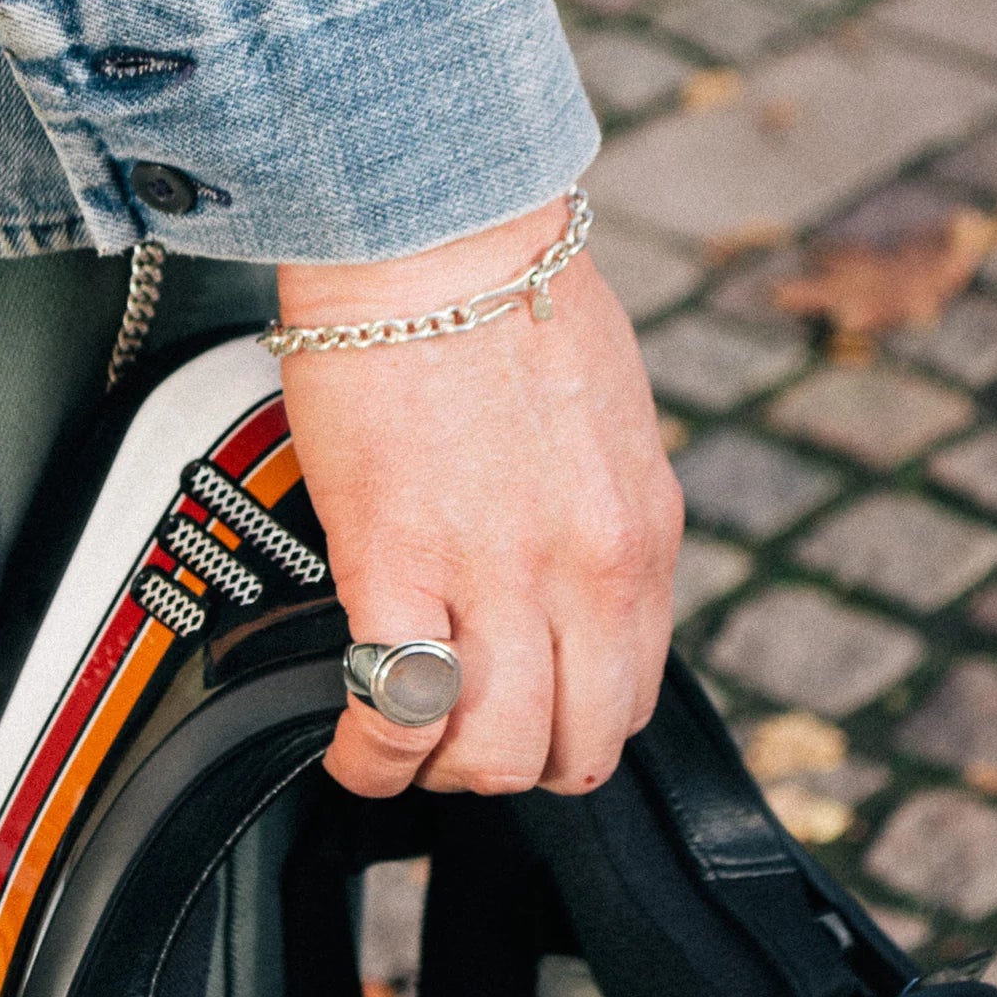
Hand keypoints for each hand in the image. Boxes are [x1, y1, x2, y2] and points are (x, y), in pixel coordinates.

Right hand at [277, 191, 683, 797]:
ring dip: (446, 767)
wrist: (432, 229)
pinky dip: (374, 755)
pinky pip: (398, 714)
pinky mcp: (400, 564)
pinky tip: (354, 747)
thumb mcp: (607, 419)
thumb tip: (567, 566)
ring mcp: (501, 576)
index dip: (573, 721)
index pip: (634, 692)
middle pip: (576, 748)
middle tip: (463, 738)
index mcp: (643, 534)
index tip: (529, 709)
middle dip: (517, 763)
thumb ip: (601, 512)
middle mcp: (589, 571)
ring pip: (496, 754)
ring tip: (404, 741)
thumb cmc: (506, 292)